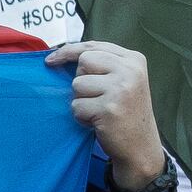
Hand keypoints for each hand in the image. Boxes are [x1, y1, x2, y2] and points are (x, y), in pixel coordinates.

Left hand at [48, 34, 169, 185]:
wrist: (140, 146)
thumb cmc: (126, 112)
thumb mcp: (123, 81)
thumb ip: (103, 65)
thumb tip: (60, 55)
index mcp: (134, 59)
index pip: (93, 46)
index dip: (68, 51)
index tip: (50, 59)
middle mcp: (130, 70)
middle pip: (83, 61)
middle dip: (81, 80)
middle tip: (96, 96)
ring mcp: (120, 88)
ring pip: (77, 84)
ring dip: (81, 100)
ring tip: (99, 110)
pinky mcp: (108, 108)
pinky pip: (76, 106)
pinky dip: (81, 116)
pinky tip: (98, 122)